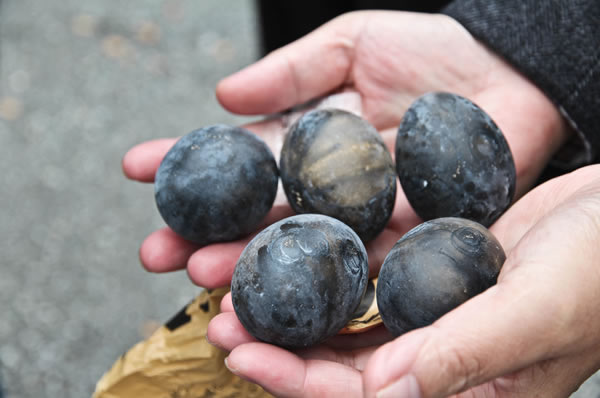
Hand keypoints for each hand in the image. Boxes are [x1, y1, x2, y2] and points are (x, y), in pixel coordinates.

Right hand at [122, 10, 568, 287]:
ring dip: (247, 268)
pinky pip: (357, 266)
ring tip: (199, 278)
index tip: (135, 169)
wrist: (508, 77)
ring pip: (295, 250)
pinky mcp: (404, 242)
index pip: (236, 158)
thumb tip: (223, 94)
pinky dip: (319, 284)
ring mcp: (361, 220)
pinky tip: (279, 296)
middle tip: (155, 252)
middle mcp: (324, 189)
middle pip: (254, 216)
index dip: (186, 164)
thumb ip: (293, 72)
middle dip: (202, 233)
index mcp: (306, 142)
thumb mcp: (353, 42)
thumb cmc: (432, 53)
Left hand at [207, 164, 599, 396]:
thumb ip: (466, 353)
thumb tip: (384, 390)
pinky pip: (371, 268)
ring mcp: (433, 308)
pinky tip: (299, 240)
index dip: (296, 380)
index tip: (239, 353)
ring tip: (242, 278)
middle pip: (341, 358)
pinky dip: (333, 259)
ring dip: (297, 298)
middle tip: (222, 316)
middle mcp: (439, 354)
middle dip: (279, 341)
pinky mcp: (432, 266)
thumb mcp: (539, 312)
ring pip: (349, 313)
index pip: (362, 397)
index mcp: (464, 387)